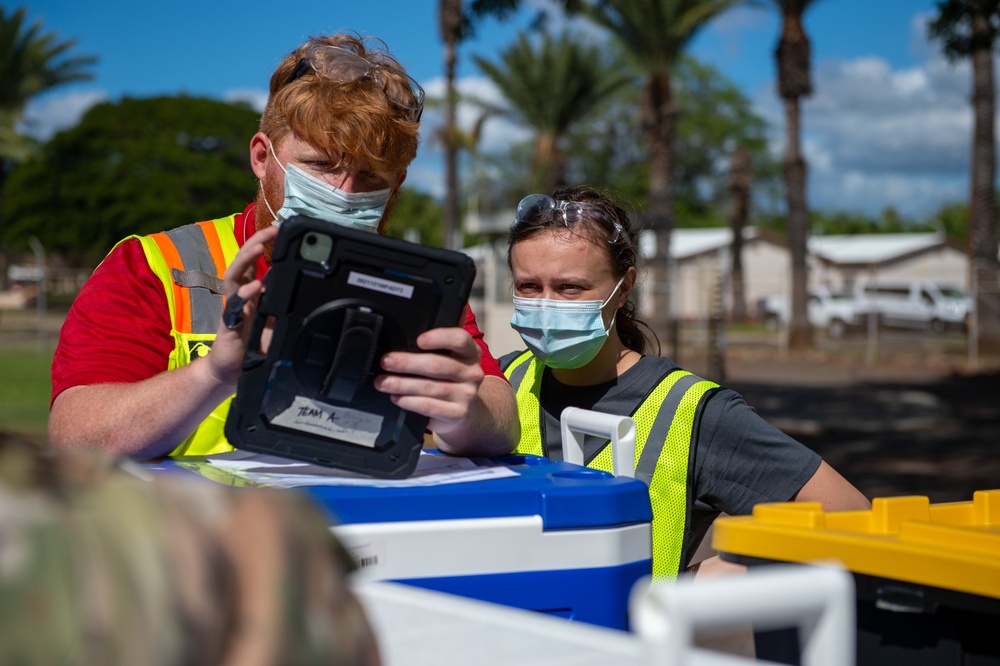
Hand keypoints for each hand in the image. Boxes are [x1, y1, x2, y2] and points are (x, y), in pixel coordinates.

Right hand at [207, 225, 277, 388]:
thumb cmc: (254, 344)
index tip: (280, 229)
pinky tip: (255, 287)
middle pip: (242, 261)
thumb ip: (279, 297)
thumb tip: (291, 274)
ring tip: (258, 247)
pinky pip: (233, 306)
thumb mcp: (274, 316)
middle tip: (271, 230)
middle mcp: (239, 295)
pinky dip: (244, 295)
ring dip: (245, 260)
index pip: (253, 261)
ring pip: (233, 276)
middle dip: (255, 242)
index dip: (263, 243)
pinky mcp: (227, 323)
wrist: (234, 371)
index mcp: (250, 292)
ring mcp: (232, 307)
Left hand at [373, 327, 483, 438]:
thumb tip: (400, 346)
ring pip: (429, 387)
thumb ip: (434, 351)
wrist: (464, 411)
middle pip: (437, 365)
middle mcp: (472, 372)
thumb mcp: (449, 359)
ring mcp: (467, 395)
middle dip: (407, 363)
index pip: (460, 340)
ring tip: (383, 382)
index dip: (439, 338)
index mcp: (471, 352)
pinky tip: (397, 398)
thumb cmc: (449, 379)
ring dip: (402, 384)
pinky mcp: (458, 413)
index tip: (419, 340)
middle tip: (386, 362)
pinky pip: (429, 406)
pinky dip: (410, 401)